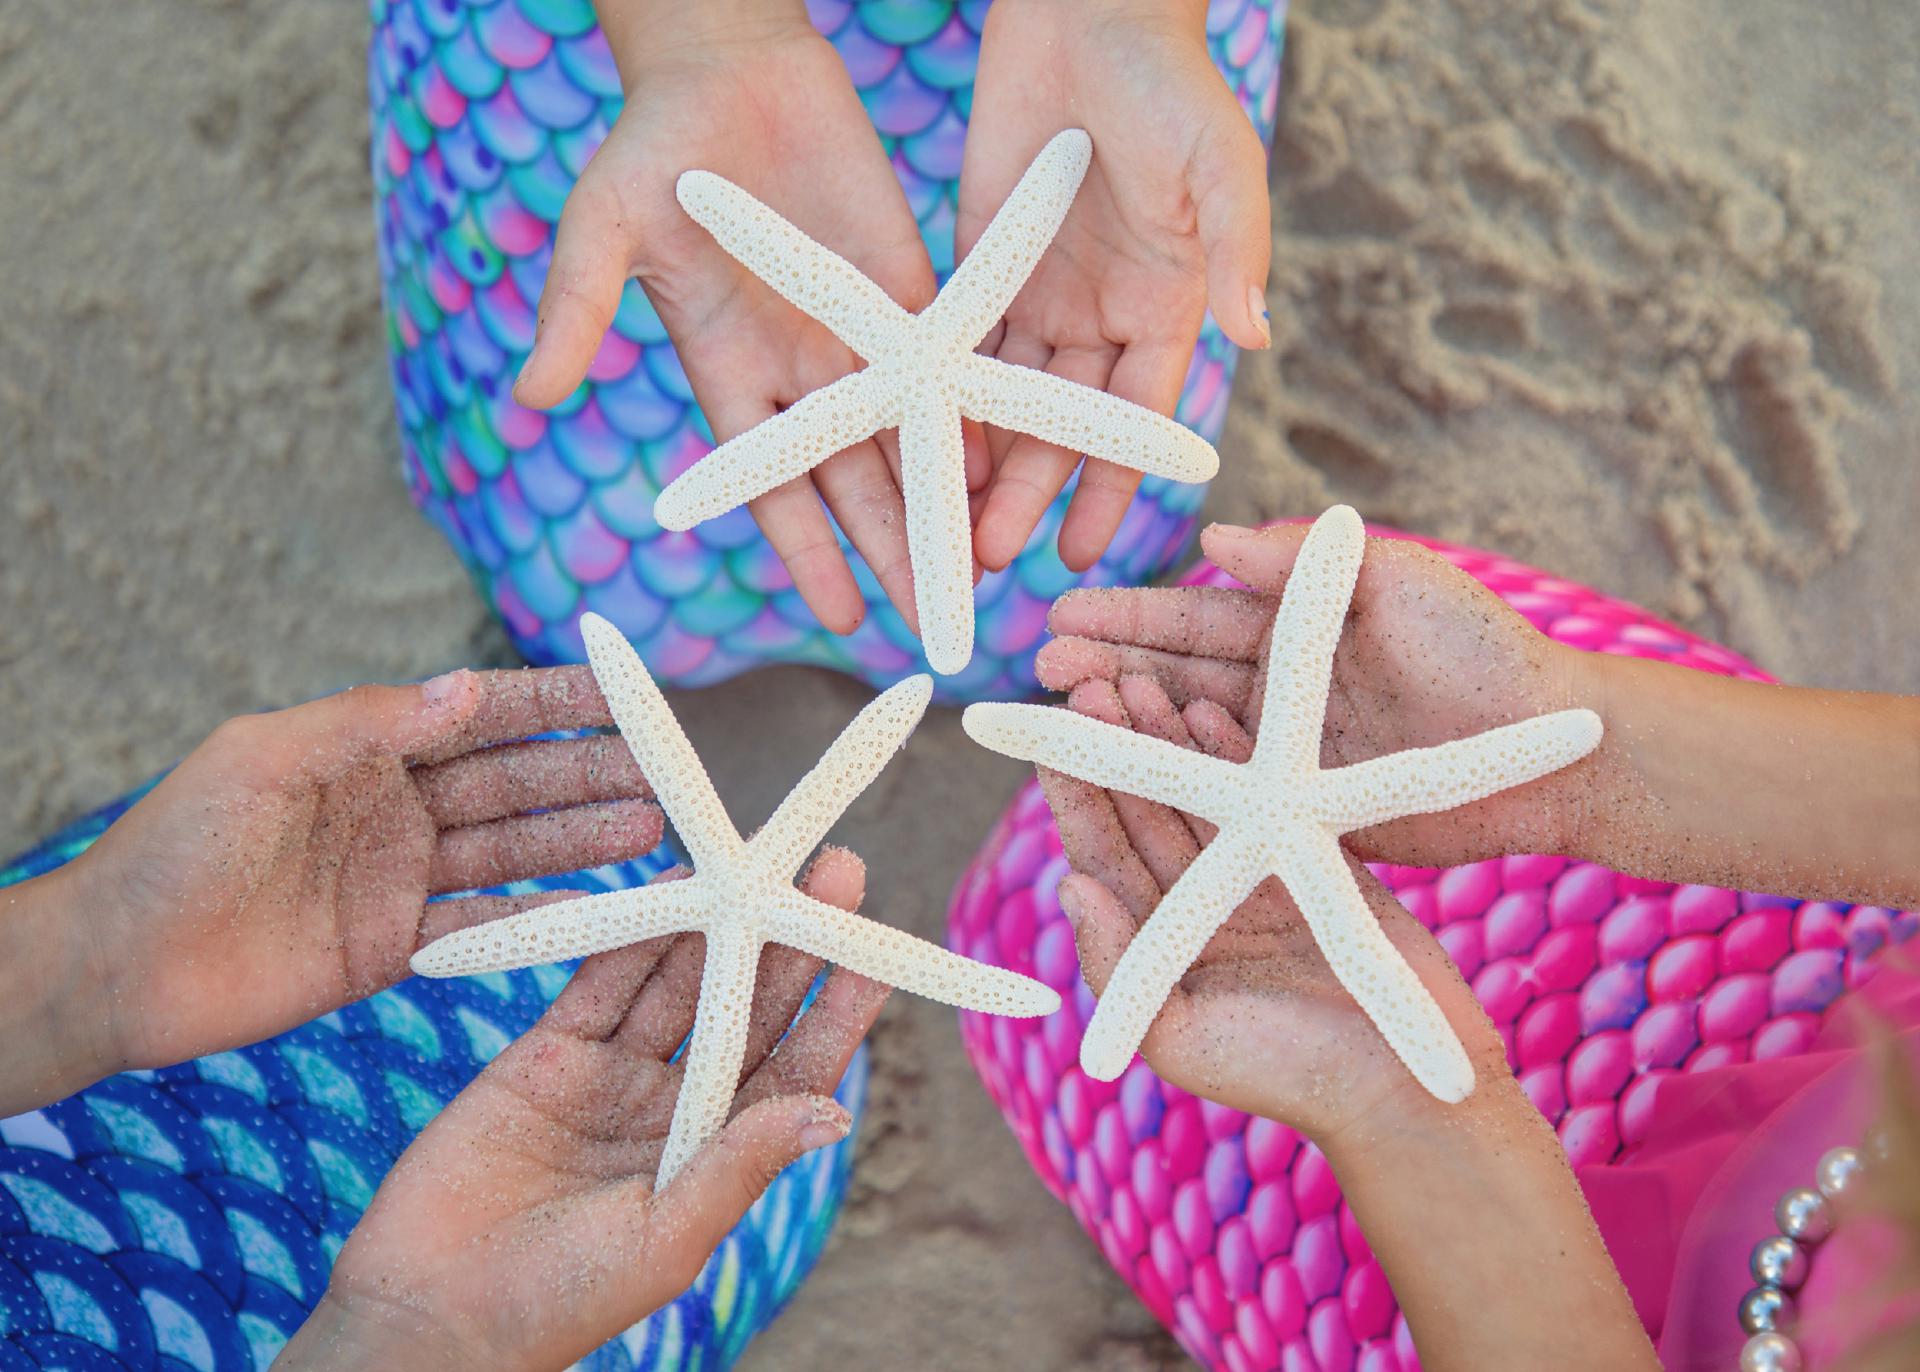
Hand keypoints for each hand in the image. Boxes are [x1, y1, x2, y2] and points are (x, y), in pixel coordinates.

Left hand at [41, 668, 659, 1098]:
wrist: (119, 965)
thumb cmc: (176, 844)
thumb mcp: (266, 758)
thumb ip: (370, 724)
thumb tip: (468, 688)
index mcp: (365, 749)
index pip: (478, 715)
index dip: (553, 703)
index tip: (624, 694)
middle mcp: (395, 807)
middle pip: (513, 782)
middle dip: (590, 773)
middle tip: (666, 773)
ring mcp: (400, 878)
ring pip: (513, 849)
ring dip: (583, 837)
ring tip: (654, 827)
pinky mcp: (396, 947)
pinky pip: (484, 924)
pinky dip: (542, 916)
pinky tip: (600, 905)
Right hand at [275, 851, 888, 1371]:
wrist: (429, 1312)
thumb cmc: (559, 1302)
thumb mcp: (665, 1237)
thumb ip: (738, 1166)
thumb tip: (832, 1115)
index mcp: (716, 1154)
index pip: (795, 1067)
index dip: (836, 1009)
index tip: (876, 951)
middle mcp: (674, 1106)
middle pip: (746, 1005)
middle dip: (787, 939)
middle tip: (831, 870)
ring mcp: (612, 1077)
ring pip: (677, 982)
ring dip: (715, 923)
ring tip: (755, 861)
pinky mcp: (545, 1055)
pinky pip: (599, 981)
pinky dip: (631, 934)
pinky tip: (668, 885)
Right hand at [517, 2, 961, 638]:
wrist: (727, 67)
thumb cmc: (652, 146)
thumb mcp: (603, 228)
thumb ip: (577, 311)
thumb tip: (532, 394)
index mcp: (730, 376)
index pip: (778, 490)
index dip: (812, 554)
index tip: (847, 616)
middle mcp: (801, 374)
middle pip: (858, 487)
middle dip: (896, 552)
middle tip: (939, 619)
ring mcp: (859, 335)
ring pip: (910, 443)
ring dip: (945, 506)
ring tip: (982, 569)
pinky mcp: (907, 288)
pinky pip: (948, 370)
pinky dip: (976, 419)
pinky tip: (1010, 469)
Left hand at [960, 0, 1271, 573]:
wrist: (1089, 11)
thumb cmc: (1169, 82)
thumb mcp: (1219, 165)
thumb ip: (1236, 249)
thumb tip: (1257, 335)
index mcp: (1166, 308)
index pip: (1134, 421)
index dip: (1109, 487)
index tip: (1083, 549)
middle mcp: (1102, 317)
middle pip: (1061, 428)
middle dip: (1031, 494)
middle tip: (991, 559)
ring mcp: (1038, 295)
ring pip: (1007, 403)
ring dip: (982, 464)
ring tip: (945, 526)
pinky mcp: (981, 265)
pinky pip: (958, 348)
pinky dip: (942, 398)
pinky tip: (913, 448)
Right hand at [1037, 521, 1604, 867]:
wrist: (1551, 750)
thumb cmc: (1482, 648)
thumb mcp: (1395, 578)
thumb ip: (1306, 562)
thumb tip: (1212, 539)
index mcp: (1294, 631)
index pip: (1191, 618)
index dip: (1126, 616)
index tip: (1061, 612)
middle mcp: (1277, 692)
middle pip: (1172, 676)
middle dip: (1105, 668)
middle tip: (1044, 666)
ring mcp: (1285, 756)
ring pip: (1185, 737)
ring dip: (1125, 724)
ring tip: (1070, 711)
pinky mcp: (1302, 814)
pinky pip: (1226, 798)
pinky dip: (1176, 782)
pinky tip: (1127, 773)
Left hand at [1042, 671, 1507, 1141]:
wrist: (1406, 1091)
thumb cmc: (1287, 1079)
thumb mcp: (1182, 1037)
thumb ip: (1121, 967)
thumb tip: (1067, 887)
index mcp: (1158, 944)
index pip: (1102, 856)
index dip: (1075, 796)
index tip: (1048, 738)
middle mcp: (1197, 905)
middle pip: (1144, 812)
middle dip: (1117, 748)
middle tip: (1091, 682)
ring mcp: (1254, 879)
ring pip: (1199, 795)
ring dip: (1169, 739)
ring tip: (1142, 680)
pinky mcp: (1312, 860)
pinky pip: (1266, 795)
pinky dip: (1239, 754)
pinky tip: (1213, 706)